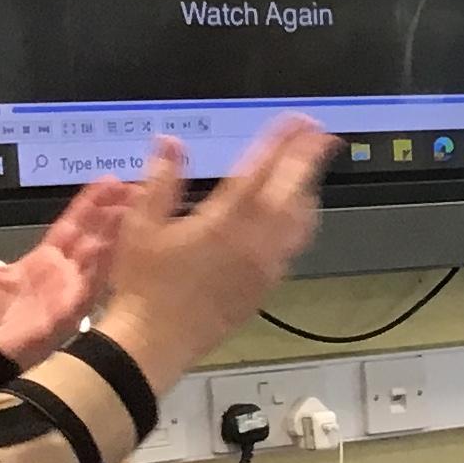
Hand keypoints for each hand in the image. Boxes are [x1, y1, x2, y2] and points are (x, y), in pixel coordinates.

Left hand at [0, 180, 130, 372]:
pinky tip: (112, 243)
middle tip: (131, 187)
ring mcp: (70, 292)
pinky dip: (103, 265)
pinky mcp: (72, 311)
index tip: (107, 183)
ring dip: (115, 233)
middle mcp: (62, 274)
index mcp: (41, 262)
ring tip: (131, 208)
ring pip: (99, 256)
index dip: (89, 205)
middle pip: (93, 236)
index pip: (71, 226)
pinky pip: (93, 284)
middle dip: (111, 212)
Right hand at [94, 123, 332, 393]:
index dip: (283, 142)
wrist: (157, 340)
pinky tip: (295, 218)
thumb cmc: (144, 282)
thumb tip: (171, 143)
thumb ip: (161, 181)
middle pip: (293, 191)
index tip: (299, 122)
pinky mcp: (266, 287)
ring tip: (311, 171)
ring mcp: (266, 266)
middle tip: (322, 135)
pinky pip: (294, 247)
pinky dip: (301, 222)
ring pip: (300, 222)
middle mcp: (255, 240)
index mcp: (225, 220)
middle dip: (309, 159)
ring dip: (308, 191)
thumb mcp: (141, 225)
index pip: (261, 170)